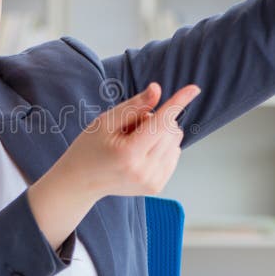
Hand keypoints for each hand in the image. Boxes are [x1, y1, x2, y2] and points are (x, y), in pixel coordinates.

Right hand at [26, 82, 200, 249]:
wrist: (80, 182)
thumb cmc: (89, 147)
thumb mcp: (105, 121)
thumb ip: (134, 106)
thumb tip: (157, 90)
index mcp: (128, 154)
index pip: (161, 122)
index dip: (177, 102)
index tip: (194, 88)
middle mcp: (144, 171)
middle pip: (170, 130)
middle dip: (155, 120)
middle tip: (130, 128)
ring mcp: (152, 181)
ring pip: (175, 141)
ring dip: (159, 134)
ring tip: (134, 142)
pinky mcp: (156, 187)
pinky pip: (174, 155)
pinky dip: (162, 147)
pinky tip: (141, 152)